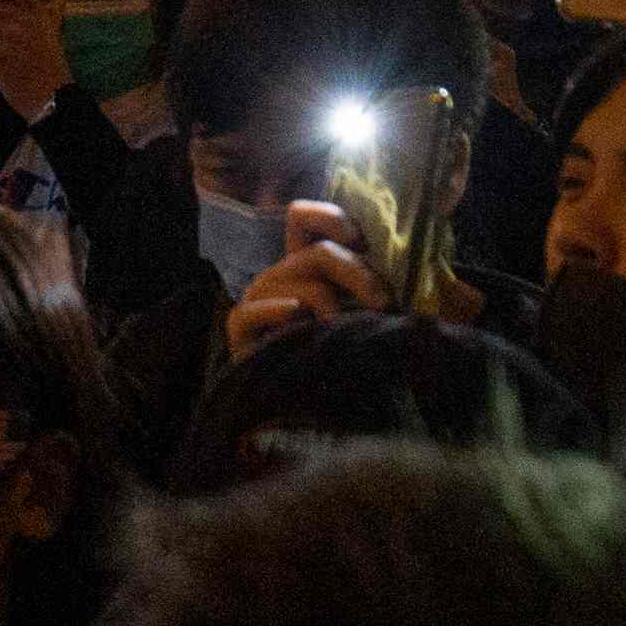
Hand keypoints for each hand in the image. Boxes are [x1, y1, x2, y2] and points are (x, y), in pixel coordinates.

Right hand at [223, 196, 391, 356]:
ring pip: (296, 283)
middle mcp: (281, 277)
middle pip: (317, 253)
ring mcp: (258, 300)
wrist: (308, 406)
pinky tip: (298, 318)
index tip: (362, 244)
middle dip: (357, 274)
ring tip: (344, 329)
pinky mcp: (240, 328)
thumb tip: (385, 294)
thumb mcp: (361, 320)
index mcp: (305, 267)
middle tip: (383, 305)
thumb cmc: (341, 360)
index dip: (331, 219)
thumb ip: (366, 296)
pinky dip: (276, 311)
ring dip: (328, 302)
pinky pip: (251, 312)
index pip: (303, 220)